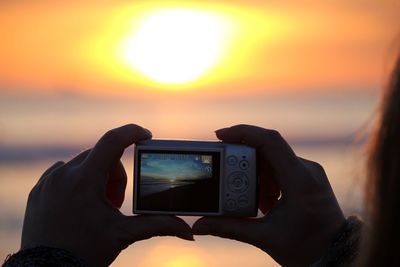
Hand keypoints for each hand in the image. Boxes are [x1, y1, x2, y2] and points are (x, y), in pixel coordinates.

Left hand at [21, 124, 192, 266]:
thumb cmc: (85, 253)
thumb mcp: (123, 235)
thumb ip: (158, 226)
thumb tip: (189, 233)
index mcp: (85, 181)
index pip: (113, 141)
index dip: (133, 133)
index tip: (146, 136)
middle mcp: (63, 175)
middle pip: (102, 157)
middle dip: (115, 175)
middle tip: (115, 202)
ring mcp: (48, 181)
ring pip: (83, 163)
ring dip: (96, 178)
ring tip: (95, 206)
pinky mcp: (38, 189)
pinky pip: (63, 172)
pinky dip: (77, 182)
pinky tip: (78, 204)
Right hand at [193, 125, 344, 266]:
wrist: (334, 256)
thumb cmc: (304, 249)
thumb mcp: (264, 238)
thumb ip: (229, 228)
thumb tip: (198, 226)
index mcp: (300, 181)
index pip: (270, 142)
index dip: (243, 132)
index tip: (219, 135)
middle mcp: (307, 170)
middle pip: (269, 147)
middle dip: (243, 156)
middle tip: (226, 170)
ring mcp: (309, 172)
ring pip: (274, 157)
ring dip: (254, 170)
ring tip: (250, 197)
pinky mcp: (308, 176)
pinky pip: (281, 166)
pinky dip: (265, 177)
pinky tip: (263, 199)